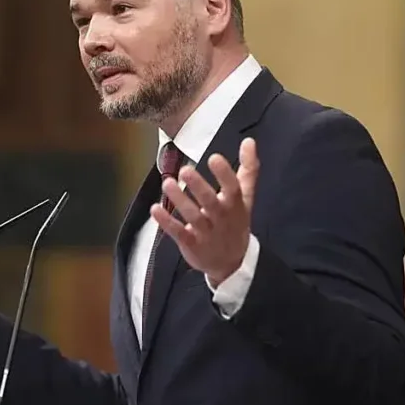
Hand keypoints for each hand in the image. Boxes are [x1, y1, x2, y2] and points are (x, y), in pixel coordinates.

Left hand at [151, 137, 259, 285]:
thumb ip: (248, 169)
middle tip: (185, 169)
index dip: (225, 174)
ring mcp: (206, 233)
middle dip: (199, 187)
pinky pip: (178, 233)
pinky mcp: (191, 244)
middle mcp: (221, 219)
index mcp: (235, 205)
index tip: (213, 158)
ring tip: (167, 183)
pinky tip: (154, 209)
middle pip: (211, 202)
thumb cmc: (235, 222)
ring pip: (193, 217)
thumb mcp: (245, 197)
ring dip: (180, 200)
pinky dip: (166, 222)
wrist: (232, 263)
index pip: (233, 188)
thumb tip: (250, 141)